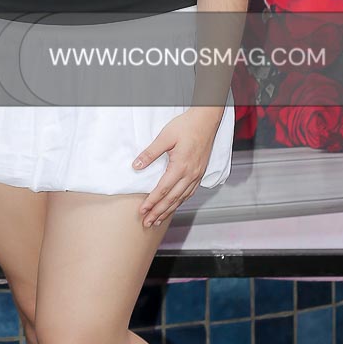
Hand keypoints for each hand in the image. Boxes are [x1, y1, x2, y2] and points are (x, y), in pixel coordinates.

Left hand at [134, 108, 220, 227]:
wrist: (206, 120)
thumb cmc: (186, 126)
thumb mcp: (164, 137)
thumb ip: (150, 153)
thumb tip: (136, 166)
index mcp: (181, 166)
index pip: (163, 190)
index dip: (152, 202)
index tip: (142, 211)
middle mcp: (191, 174)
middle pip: (172, 199)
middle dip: (159, 212)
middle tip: (148, 223)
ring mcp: (197, 175)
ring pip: (182, 198)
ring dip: (169, 210)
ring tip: (158, 220)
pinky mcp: (200, 172)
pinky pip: (189, 192)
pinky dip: (180, 202)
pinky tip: (174, 206)